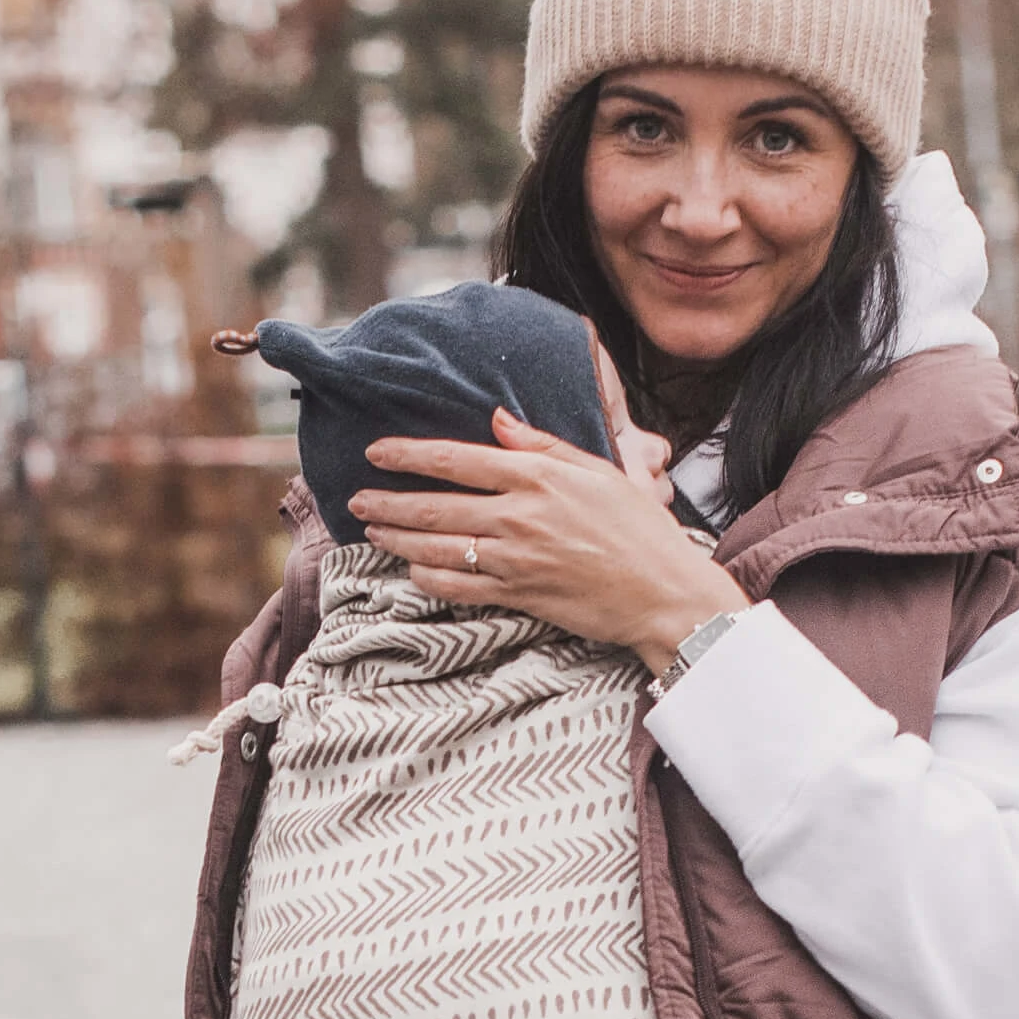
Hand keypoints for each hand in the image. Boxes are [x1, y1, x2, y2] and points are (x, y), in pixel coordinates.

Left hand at [352, 409, 745, 673]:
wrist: (662, 591)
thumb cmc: (637, 529)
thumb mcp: (597, 470)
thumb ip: (543, 445)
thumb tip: (498, 422)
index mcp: (536, 477)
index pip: (455, 460)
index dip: (407, 455)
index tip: (375, 452)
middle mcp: (518, 516)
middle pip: (434, 506)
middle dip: (387, 501)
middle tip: (355, 497)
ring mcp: (514, 559)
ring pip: (437, 548)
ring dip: (397, 538)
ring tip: (372, 529)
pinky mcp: (518, 596)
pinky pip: (457, 588)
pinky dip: (427, 578)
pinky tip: (411, 570)